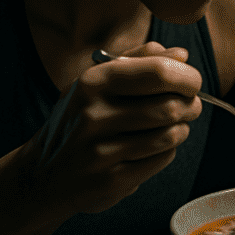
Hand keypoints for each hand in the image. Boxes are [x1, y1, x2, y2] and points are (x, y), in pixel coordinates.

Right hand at [17, 41, 202, 217]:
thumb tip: (180, 54)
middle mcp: (94, 115)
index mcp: (93, 82)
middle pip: (170, 106)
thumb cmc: (78, 120)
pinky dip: (167, 151)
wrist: (43, 173)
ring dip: (181, 128)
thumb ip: (139, 61)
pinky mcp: (111, 179)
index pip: (159, 72)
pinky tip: (154, 147)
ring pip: (170, 134)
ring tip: (172, 125)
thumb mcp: (97, 82)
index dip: (187, 77)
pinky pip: (162, 159)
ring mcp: (101, 150)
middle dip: (190, 105)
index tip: (192, 82)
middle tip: (189, 105)